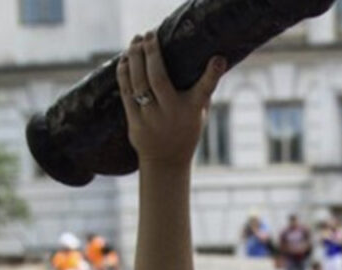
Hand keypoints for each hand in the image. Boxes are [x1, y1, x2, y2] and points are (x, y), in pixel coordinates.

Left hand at [116, 32, 225, 167]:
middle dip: (152, 53)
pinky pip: (126, 92)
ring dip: (134, 58)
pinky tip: (124, 60)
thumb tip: (212, 63)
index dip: (212, 74)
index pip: (204, 90)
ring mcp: (151, 118)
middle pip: (158, 78)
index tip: (218, 59)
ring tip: (135, 41)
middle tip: (149, 34)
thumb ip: (202, 93)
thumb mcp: (199, 115)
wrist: (166, 163)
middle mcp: (171, 113)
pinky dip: (124, 73)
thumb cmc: (185, 133)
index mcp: (192, 111)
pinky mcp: (135, 121)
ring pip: (138, 82)